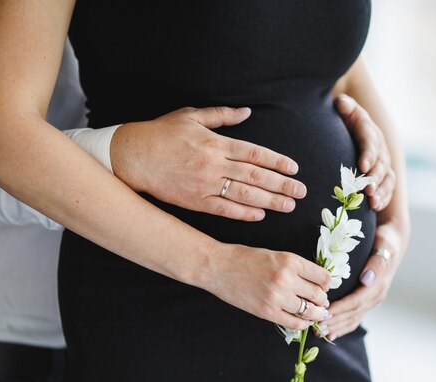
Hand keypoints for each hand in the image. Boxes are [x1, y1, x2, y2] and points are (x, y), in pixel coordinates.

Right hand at [110, 107, 306, 220]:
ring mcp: (205, 184)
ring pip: (244, 194)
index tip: (294, 168)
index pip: (255, 153)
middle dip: (282, 184)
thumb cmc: (161, 133)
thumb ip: (222, 116)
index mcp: (216, 142)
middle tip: (301, 192)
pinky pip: (224, 209)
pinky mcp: (195, 201)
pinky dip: (243, 212)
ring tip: (288, 205)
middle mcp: (214, 164)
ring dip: (269, 200)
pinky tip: (259, 214)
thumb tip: (247, 113)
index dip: (277, 161)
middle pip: (256, 176)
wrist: (133, 156)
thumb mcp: (191, 116)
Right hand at [205, 243, 331, 329]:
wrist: (218, 266)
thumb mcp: (275, 254)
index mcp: (290, 260)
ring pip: (310, 311)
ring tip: (316, 314)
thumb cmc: (245, 258)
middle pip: (319, 295)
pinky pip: (294, 323)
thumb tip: (317, 282)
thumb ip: (295, 267)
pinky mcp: (267, 311)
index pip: (323, 277)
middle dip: (322, 300)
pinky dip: (303, 324)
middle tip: (321, 302)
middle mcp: (287, 278)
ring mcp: (277, 297)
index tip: (325, 286)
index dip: (327, 283)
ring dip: (316, 314)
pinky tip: (304, 321)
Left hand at [314, 219, 408, 339]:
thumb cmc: (385, 242)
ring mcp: (372, 301)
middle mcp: (376, 297)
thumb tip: (366, 279)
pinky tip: (330, 333)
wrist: (393, 242)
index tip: (324, 313)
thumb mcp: (384, 247)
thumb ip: (376, 264)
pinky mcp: (367, 302)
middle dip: (334, 321)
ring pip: (353, 319)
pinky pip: (354, 318)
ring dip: (336, 327)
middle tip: (315, 326)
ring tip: (318, 332)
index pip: (356, 301)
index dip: (340, 309)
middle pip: (353, 314)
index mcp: (378, 286)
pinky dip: (343, 327)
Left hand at [335, 94, 394, 210]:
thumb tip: (342, 104)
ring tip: (372, 202)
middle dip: (375, 178)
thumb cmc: (341, 119)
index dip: (368, 154)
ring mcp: (382, 163)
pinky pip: (387, 188)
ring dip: (381, 191)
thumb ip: (343, 106)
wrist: (346, 127)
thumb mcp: (342, 109)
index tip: (362, 166)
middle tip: (367, 190)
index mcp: (369, 130)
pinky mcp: (381, 176)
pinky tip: (375, 207)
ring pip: (387, 178)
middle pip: (381, 164)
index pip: (371, 142)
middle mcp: (379, 147)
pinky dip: (382, 198)